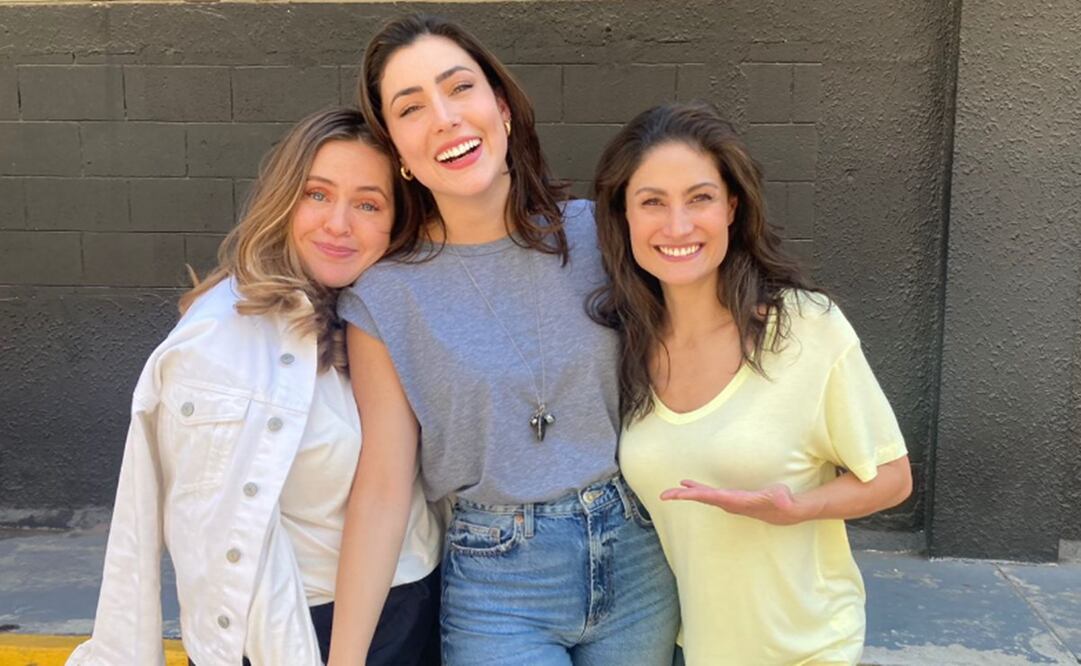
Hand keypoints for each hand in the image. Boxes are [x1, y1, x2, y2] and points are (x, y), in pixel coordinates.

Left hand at [660, 479, 820, 525]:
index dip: (696, 494)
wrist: (786, 512)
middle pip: (701, 498)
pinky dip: (698, 490)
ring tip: (673, 489)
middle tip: (664, 495)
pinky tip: (691, 486)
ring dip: (688, 493)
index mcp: (736, 501)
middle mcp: (729, 503)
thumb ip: (781, 498)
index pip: (712, 497)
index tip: (681, 493)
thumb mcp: (783, 498)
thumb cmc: (783, 502)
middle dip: (683, 496)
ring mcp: (730, 503)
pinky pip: (710, 495)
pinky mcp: (732, 500)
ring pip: (704, 497)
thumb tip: (783, 499)